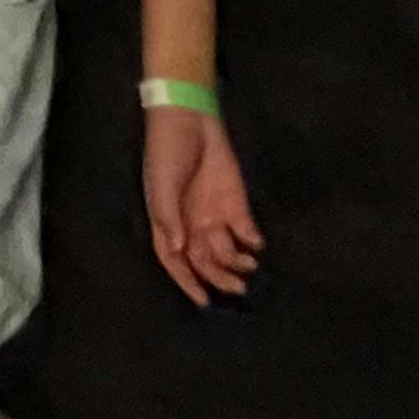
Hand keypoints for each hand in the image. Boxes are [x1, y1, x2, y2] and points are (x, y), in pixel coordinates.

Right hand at [142, 105, 262, 304]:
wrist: (190, 117)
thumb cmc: (167, 150)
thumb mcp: (161, 183)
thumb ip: (169, 217)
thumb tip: (179, 250)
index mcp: (168, 222)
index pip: (175, 260)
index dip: (187, 281)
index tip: (203, 300)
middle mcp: (191, 223)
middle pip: (204, 259)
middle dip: (219, 277)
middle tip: (238, 289)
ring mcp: (213, 213)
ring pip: (226, 249)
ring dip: (237, 262)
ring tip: (249, 268)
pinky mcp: (234, 201)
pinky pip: (245, 229)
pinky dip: (252, 241)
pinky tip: (257, 245)